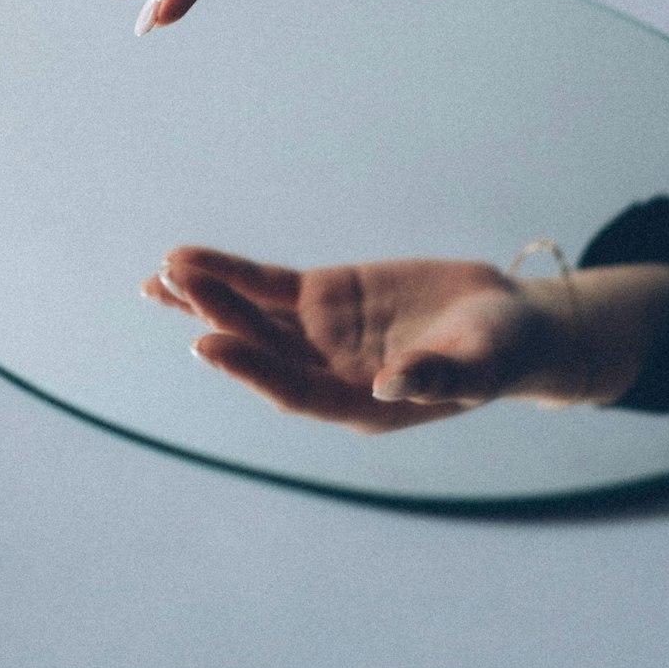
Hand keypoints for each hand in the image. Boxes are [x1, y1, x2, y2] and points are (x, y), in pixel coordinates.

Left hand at [141, 246, 567, 432]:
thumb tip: (390, 383)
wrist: (506, 322)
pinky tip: (185, 262)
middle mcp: (326, 374)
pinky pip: (265, 284)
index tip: (206, 344)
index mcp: (359, 405)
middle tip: (174, 287)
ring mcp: (319, 334)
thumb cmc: (501, 354)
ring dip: (208, 297)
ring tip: (162, 275)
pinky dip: (229, 273)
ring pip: (252, 315)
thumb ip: (437, 376)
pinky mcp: (321, 297)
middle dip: (219, 317)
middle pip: (262, 347)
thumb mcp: (480, 365)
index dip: (250, 369)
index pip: (292, 390)